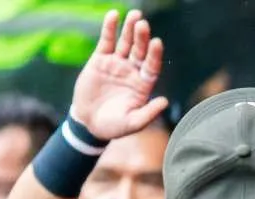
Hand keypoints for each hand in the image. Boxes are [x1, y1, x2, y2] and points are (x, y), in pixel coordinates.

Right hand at [70, 10, 168, 139]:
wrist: (89, 123)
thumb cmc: (114, 126)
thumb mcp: (132, 123)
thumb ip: (148, 113)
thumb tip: (164, 101)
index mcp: (143, 84)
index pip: (152, 66)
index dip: (154, 55)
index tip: (157, 42)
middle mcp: (132, 71)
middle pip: (140, 50)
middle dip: (141, 37)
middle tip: (142, 24)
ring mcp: (117, 64)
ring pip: (125, 43)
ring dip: (129, 29)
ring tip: (134, 15)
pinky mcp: (100, 60)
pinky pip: (107, 41)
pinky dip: (110, 28)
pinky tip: (113, 16)